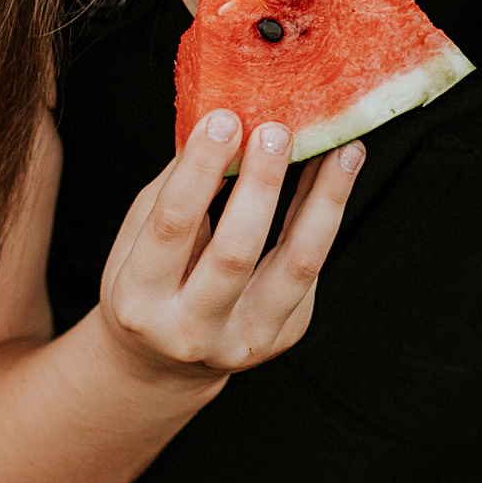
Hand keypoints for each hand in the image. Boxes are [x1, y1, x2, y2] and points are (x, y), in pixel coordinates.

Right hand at [95, 110, 361, 382]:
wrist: (163, 363)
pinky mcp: (283, 336)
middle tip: (277, 130)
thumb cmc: (148, 283)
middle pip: (236, 252)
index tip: (223, 119)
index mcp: (139, 300)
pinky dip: (323, 216)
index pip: (172, 225)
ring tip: (344, 149)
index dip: (199, 169)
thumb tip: (223, 125)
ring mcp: (244, 341)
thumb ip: (176, 190)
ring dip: (325, 199)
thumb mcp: (137, 239)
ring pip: (296, 265)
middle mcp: (191, 330)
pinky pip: (308, 269)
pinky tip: (335, 175)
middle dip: (261, 185)